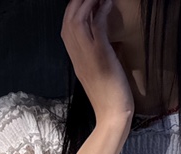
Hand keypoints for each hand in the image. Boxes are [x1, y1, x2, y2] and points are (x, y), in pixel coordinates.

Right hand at [61, 0, 134, 123]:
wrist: (113, 115)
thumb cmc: (111, 98)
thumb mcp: (103, 73)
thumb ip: (104, 56)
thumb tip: (115, 44)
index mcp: (76, 60)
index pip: (66, 29)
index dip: (72, 11)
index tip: (82, 2)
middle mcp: (77, 56)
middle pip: (68, 21)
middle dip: (76, 2)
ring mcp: (87, 56)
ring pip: (77, 21)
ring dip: (86, 3)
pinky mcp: (100, 56)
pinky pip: (96, 27)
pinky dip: (100, 12)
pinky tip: (107, 3)